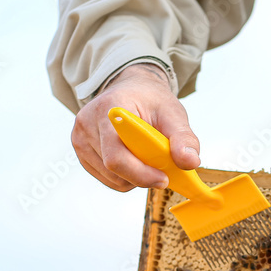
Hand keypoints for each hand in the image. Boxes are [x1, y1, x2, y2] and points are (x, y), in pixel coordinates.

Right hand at [71, 63, 200, 190]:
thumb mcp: (174, 114)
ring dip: (134, 178)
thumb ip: (184, 138)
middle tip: (161, 168)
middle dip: (142, 176)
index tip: (163, 178)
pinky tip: (133, 160)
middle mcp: (87, 122)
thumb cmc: (152, 102)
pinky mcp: (80, 150)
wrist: (132, 90)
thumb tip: (190, 163)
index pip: (117, 154)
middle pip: (114, 170)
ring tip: (146, 157)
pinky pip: (106, 179)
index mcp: (110, 108)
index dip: (141, 173)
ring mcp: (80, 137)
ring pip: (111, 179)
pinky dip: (125, 178)